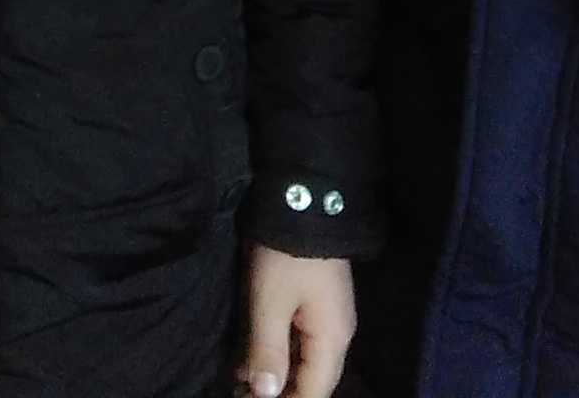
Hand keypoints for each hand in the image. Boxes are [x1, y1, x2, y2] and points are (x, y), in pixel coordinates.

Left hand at [239, 244, 352, 397]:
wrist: (303, 200)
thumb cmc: (286, 256)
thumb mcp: (270, 303)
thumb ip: (268, 351)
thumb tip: (265, 396)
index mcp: (332, 339)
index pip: (314, 392)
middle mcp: (337, 334)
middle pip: (312, 380)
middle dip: (281, 393)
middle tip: (243, 395)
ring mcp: (327, 317)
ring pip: (304, 361)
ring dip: (277, 374)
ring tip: (241, 385)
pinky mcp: (314, 302)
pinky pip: (299, 341)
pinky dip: (278, 354)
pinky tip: (251, 359)